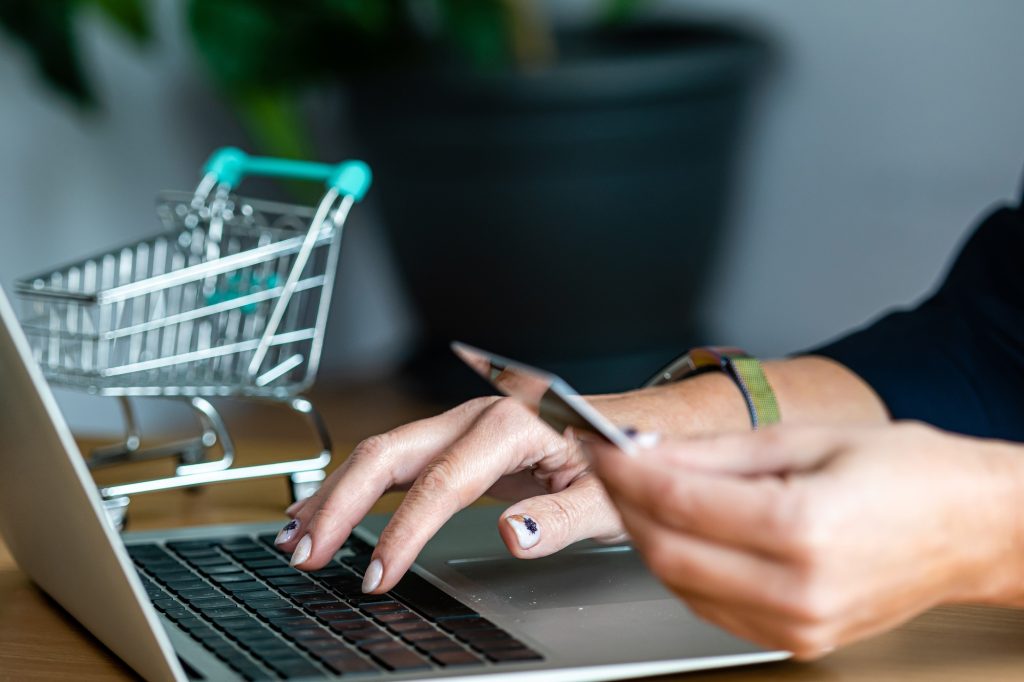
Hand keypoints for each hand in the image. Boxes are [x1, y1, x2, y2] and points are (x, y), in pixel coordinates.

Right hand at [275, 391, 667, 591]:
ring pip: (383, 451)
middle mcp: (477, 414)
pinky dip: (357, 486)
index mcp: (512, 423)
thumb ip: (558, 518)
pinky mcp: (456, 438)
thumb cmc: (620, 460)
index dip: (403, 531)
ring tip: (297, 535)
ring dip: (336, 493)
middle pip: (390, 451)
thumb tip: (510, 535)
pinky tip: (327, 507)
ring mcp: (462, 423)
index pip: (442, 482)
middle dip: (340, 503)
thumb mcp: (606, 499)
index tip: (378, 574)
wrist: (631, 429)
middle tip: (305, 553)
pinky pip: (397, 459)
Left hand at [588, 422, 1023, 658]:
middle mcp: (797, 587)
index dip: (624, 469)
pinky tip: (677, 530)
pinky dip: (682, 567)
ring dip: (646, 534)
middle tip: (607, 463)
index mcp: (803, 526)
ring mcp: (797, 624)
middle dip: (623, 501)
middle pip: (667, 549)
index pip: (676, 500)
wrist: (972, 527)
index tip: (599, 443)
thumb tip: (648, 450)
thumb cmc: (907, 473)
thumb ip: (716, 452)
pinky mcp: (798, 639)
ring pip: (679, 584)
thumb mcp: (806, 438)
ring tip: (638, 490)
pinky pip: (711, 606)